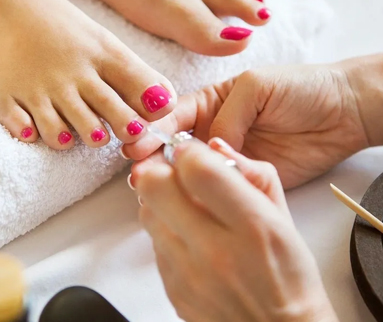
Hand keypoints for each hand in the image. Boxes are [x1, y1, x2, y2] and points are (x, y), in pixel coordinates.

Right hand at [124, 58, 375, 187]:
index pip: (172, 116)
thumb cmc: (301, 88)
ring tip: (152, 187)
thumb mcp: (257, 86)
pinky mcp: (244, 179)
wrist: (344, 113)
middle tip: (138, 171)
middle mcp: (211, 131)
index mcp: (209, 103)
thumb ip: (228, 114)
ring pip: (191, 171)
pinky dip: (202, 194)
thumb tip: (211, 146)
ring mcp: (226, 157)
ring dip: (172, 178)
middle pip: (174, 146)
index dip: (152, 128)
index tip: (135, 143)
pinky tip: (185, 198)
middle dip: (154, 157)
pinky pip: (219, 188)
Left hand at [134, 139, 337, 321]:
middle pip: (155, 187)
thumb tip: (215, 146)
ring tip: (181, 204)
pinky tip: (186, 235)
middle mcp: (215, 251)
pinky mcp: (172, 289)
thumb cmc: (288, 276)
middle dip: (160, 168)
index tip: (191, 152)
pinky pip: (152, 243)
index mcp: (252, 226)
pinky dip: (164, 229)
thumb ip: (253, 174)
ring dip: (159, 199)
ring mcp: (188, 274)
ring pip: (147, 212)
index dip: (189, 151)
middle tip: (174, 171)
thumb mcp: (285, 217)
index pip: (199, 170)